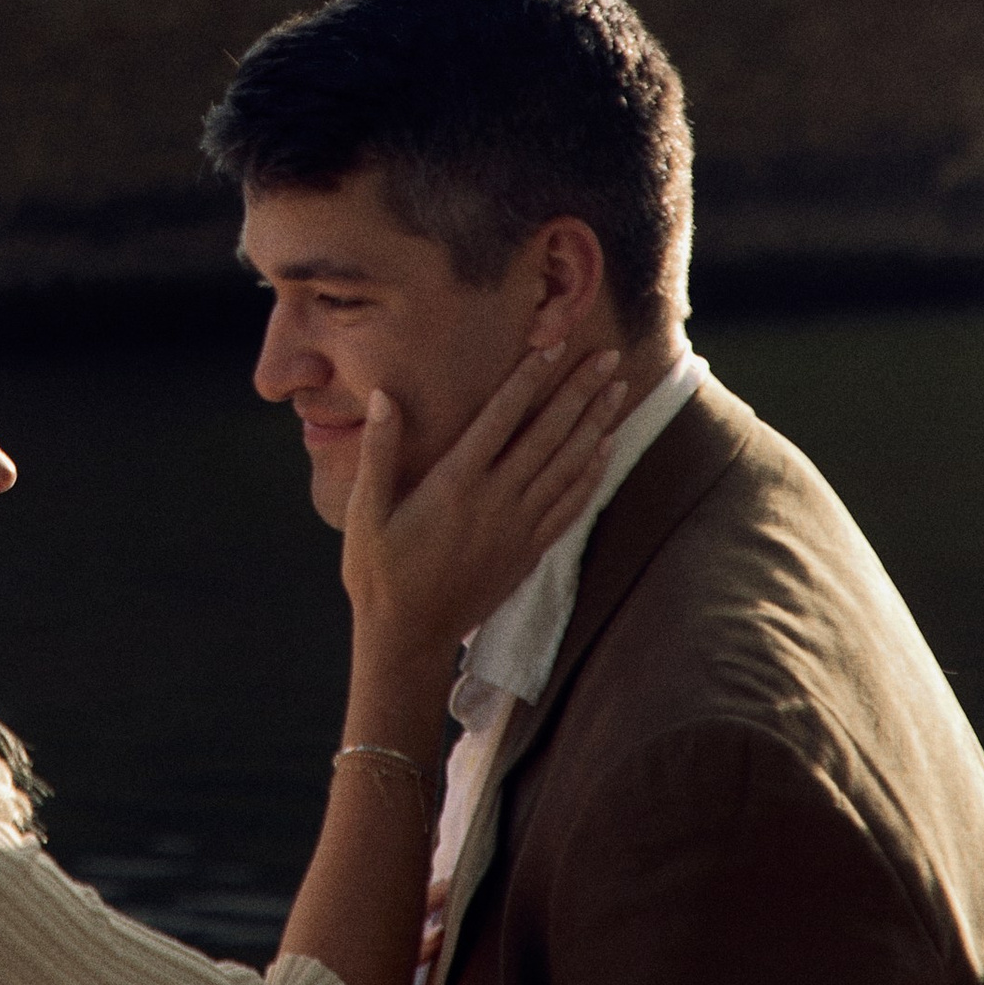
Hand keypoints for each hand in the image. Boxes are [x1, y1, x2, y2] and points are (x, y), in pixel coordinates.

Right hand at [342, 343, 624, 665]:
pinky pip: (569, 506)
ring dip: (595, 425)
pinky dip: (591, 475)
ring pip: (567, 467)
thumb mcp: (365, 512)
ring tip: (618, 390)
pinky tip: (606, 450)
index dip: (527, 379)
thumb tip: (384, 397)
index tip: (552, 346)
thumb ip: (378, 451)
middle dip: (579, 392)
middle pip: (547, 436)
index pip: (500, 418)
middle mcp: (494, 502)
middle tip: (607, 356)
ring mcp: (516, 529)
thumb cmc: (378, 572)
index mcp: (454, 485)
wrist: (407, 638)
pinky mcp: (527, 551)